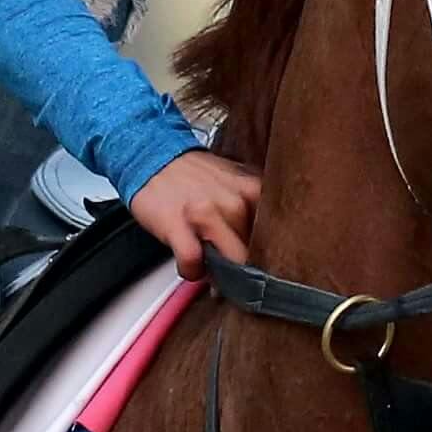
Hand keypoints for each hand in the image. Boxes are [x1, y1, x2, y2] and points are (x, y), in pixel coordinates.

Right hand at [128, 151, 261, 279]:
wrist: (154, 156)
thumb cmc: (195, 178)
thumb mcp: (236, 185)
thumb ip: (255, 212)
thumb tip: (269, 251)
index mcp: (254, 191)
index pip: (278, 237)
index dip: (270, 259)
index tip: (261, 266)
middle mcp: (234, 200)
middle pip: (255, 255)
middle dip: (245, 272)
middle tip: (233, 274)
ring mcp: (206, 213)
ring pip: (230, 262)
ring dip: (219, 275)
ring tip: (210, 266)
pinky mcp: (178, 225)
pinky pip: (193, 262)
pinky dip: (191, 270)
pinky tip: (190, 265)